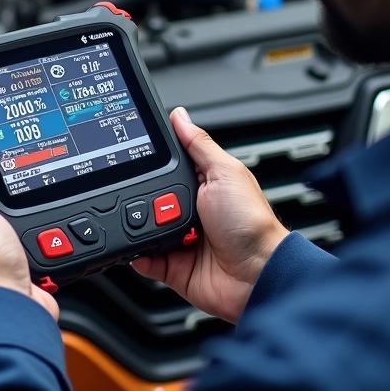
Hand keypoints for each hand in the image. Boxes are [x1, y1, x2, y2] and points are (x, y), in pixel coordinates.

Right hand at [131, 108, 287, 323]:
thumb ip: (199, 145)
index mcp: (202, 184)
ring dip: (140, 225)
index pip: (168, 167)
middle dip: (145, 197)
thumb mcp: (225, 172)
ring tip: (153, 222)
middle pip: (150, 197)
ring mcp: (180, 239)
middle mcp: (189, 211)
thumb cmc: (251, 223)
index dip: (152, 162)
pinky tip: (138, 247)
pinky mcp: (172, 266)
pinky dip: (137, 254)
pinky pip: (144, 258)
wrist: (256, 274)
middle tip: (156, 199)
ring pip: (143, 226)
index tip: (133, 155)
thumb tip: (180, 116)